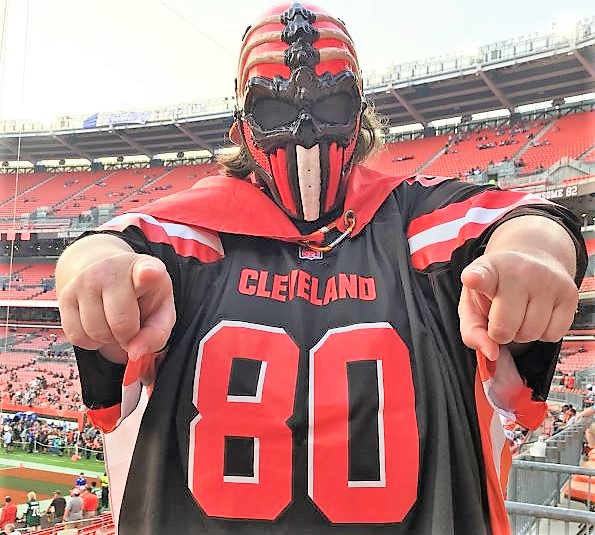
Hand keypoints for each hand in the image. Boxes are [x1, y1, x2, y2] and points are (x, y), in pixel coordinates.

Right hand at [58, 252, 175, 362]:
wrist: (106, 272)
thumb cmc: (140, 294)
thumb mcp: (161, 310)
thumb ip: (157, 333)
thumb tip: (134, 353)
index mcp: (144, 268)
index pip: (146, 270)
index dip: (149, 273)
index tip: (151, 273)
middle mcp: (112, 269)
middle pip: (120, 322)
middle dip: (128, 336)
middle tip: (132, 326)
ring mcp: (85, 280)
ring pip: (95, 332)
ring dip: (108, 338)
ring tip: (114, 321)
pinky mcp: (65, 295)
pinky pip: (76, 336)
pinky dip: (90, 341)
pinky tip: (99, 325)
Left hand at [458, 250, 577, 360]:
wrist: (532, 261)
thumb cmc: (496, 288)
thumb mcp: (472, 305)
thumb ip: (472, 332)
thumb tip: (492, 353)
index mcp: (488, 269)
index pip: (482, 275)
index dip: (476, 279)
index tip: (472, 278)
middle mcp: (519, 270)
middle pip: (505, 326)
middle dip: (500, 333)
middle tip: (500, 317)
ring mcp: (547, 279)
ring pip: (531, 333)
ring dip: (522, 334)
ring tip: (519, 313)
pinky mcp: (569, 293)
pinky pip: (553, 335)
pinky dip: (543, 333)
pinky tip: (537, 314)